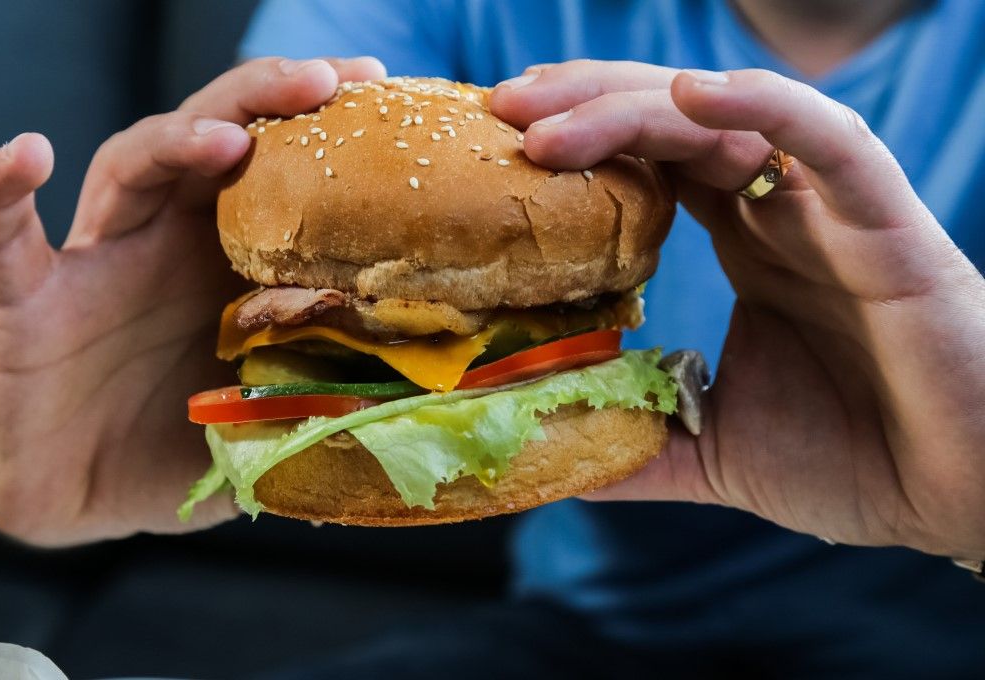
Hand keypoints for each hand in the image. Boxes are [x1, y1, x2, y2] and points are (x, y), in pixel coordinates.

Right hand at [0, 56, 385, 545]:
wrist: (73, 499)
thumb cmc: (171, 448)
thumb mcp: (264, 423)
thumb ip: (324, 404)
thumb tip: (416, 413)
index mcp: (226, 263)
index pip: (277, 173)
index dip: (325, 131)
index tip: (382, 92)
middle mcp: (165, 243)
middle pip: (211, 140)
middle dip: (265, 100)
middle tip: (327, 79)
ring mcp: (95, 264)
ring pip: (129, 168)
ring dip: (174, 140)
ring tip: (227, 134)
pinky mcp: (26, 303)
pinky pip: (1, 238)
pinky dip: (2, 193)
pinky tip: (26, 153)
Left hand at [492, 61, 984, 558]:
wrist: (967, 495)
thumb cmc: (861, 462)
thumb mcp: (714, 450)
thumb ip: (634, 440)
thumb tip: (543, 452)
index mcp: (746, 247)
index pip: (648, 166)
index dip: (578, 146)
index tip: (497, 146)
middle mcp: (783, 214)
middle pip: (671, 125)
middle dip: (583, 105)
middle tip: (501, 106)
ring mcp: (832, 212)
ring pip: (729, 122)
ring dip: (635, 109)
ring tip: (549, 122)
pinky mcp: (889, 226)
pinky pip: (831, 143)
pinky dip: (765, 109)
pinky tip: (694, 95)